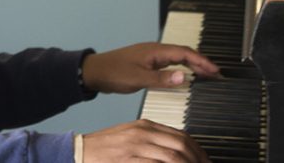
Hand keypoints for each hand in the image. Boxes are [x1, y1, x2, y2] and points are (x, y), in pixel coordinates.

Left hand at [81, 42, 219, 93]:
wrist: (94, 72)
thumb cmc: (113, 73)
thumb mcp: (138, 79)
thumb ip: (162, 79)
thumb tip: (185, 77)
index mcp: (156, 51)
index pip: (185, 53)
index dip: (202, 61)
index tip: (215, 70)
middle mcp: (155, 51)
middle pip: (184, 54)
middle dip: (201, 63)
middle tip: (216, 74)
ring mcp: (151, 57)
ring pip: (177, 58)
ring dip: (192, 66)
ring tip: (206, 75)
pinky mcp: (147, 64)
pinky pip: (169, 64)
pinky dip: (181, 69)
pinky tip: (184, 77)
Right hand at [82, 119, 207, 162]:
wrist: (79, 151)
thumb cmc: (104, 147)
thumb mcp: (130, 137)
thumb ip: (152, 140)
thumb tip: (174, 153)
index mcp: (145, 125)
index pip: (181, 135)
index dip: (198, 150)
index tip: (204, 161)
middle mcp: (143, 133)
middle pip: (181, 144)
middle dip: (197, 160)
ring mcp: (136, 146)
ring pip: (172, 156)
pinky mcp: (129, 159)